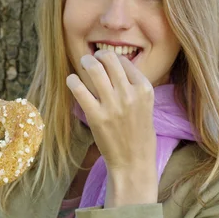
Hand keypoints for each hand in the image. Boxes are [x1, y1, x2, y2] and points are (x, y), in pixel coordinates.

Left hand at [66, 50, 157, 205]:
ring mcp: (113, 105)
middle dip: (97, 55)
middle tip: (90, 59)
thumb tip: (114, 66)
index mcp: (145, 89)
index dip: (111, 58)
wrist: (133, 162)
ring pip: (94, 69)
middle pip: (109, 59)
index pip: (124, 61)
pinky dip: (73, 80)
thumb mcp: (146, 105)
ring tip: (82, 64)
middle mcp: (130, 94)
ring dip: (85, 62)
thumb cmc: (139, 134)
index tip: (104, 61)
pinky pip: (79, 89)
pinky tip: (72, 81)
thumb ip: (133, 86)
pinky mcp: (96, 116)